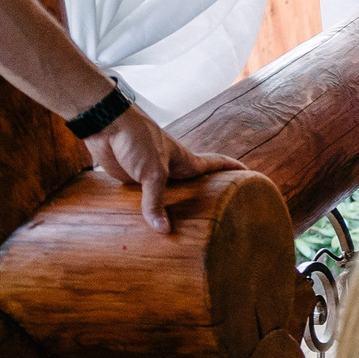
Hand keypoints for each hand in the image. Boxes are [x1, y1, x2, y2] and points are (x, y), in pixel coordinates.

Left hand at [87, 106, 239, 234]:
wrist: (107, 126)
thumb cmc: (139, 140)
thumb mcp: (153, 173)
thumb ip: (156, 202)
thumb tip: (164, 231)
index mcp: (187, 161)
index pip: (217, 164)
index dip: (234, 170)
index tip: (251, 176)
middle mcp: (173, 168)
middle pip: (194, 185)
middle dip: (207, 198)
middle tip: (222, 215)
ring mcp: (152, 174)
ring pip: (168, 195)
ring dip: (174, 209)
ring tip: (186, 230)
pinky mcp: (132, 180)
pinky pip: (143, 200)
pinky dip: (146, 211)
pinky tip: (147, 225)